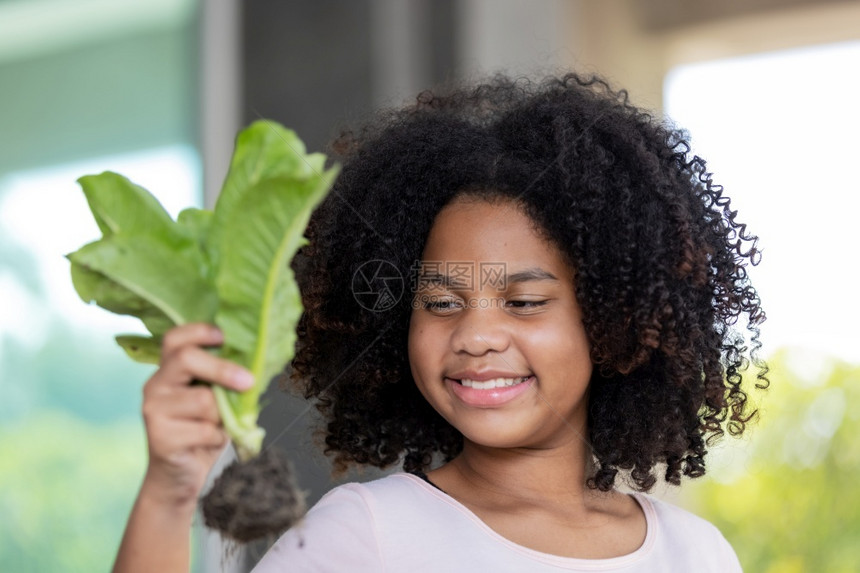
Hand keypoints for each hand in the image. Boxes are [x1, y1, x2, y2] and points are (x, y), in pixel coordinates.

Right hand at [139, 323, 253, 510]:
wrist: (179, 478)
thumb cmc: (201, 433)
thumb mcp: (214, 400)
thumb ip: (223, 381)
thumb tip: (255, 362)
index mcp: (168, 371)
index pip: (175, 338)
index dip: (199, 331)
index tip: (224, 337)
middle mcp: (155, 386)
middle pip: (186, 359)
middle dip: (223, 369)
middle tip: (249, 382)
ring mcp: (153, 411)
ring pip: (203, 399)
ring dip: (221, 416)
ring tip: (216, 426)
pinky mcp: (160, 438)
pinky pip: (205, 429)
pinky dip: (218, 437)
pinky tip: (208, 443)